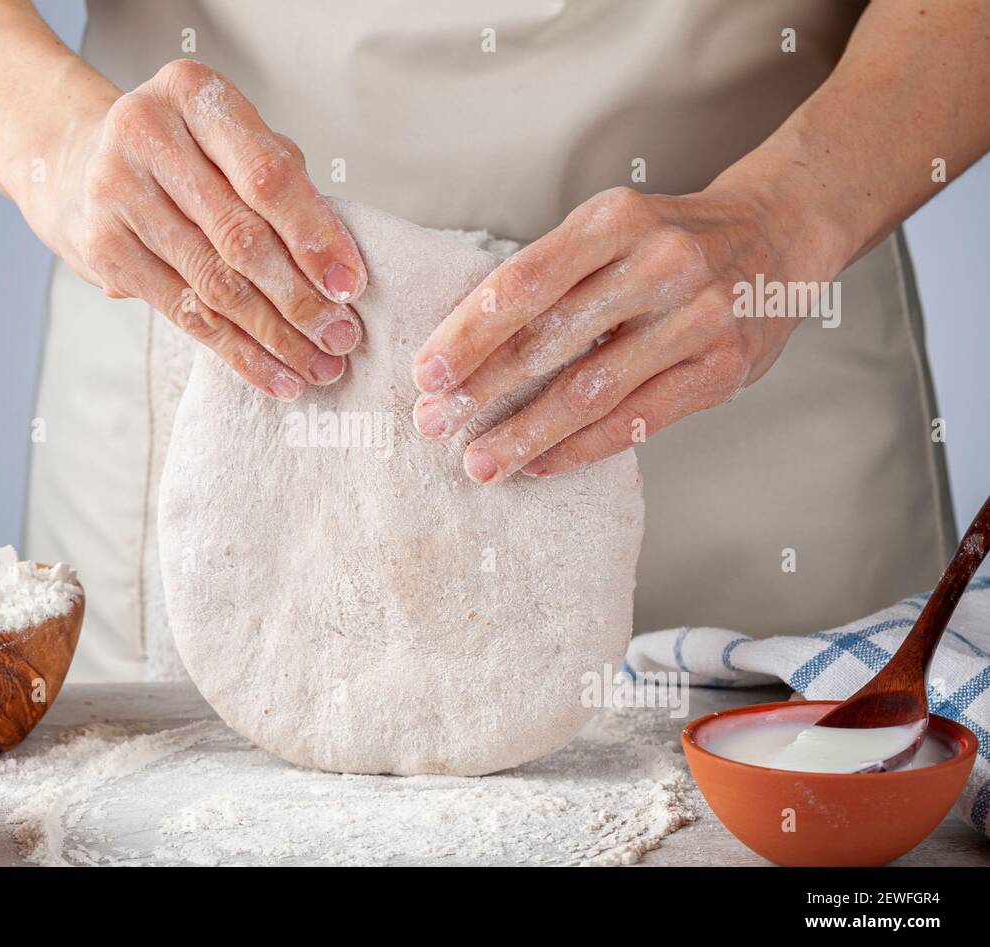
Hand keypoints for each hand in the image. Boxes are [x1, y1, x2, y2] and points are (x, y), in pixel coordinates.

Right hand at [24, 60, 366, 400]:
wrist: (80, 165)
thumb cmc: (187, 157)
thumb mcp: (234, 144)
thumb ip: (285, 185)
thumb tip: (338, 271)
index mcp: (193, 93)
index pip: (267, 176)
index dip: (314, 235)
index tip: (350, 285)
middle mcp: (146, 132)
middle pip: (240, 235)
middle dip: (300, 297)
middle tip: (342, 337)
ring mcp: (115, 190)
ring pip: (214, 283)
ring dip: (275, 335)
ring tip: (317, 366)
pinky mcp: (102, 248)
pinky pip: (184, 313)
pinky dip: (236, 351)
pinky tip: (275, 375)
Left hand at [411, 185, 828, 481]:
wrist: (780, 233)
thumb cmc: (668, 239)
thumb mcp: (610, 228)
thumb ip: (550, 275)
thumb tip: (461, 346)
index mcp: (615, 219)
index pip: (525, 280)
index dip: (470, 332)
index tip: (426, 373)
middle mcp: (661, 263)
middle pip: (552, 339)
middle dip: (482, 389)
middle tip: (433, 424)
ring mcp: (699, 317)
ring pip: (592, 391)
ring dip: (525, 434)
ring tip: (478, 464)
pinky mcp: (724, 368)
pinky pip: (638, 421)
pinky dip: (580, 449)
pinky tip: (537, 466)